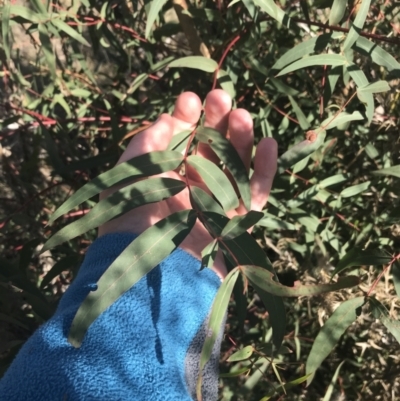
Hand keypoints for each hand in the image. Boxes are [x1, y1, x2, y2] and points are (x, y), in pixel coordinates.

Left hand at [98, 89, 276, 278]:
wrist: (151, 274)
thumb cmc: (133, 224)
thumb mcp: (128, 178)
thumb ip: (146, 145)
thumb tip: (167, 119)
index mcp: (163, 179)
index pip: (179, 142)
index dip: (185, 118)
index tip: (190, 99)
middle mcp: (190, 190)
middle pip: (210, 149)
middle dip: (216, 122)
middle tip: (221, 97)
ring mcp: (214, 205)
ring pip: (235, 166)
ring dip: (241, 140)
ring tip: (242, 116)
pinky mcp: (236, 223)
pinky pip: (256, 192)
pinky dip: (265, 169)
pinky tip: (270, 143)